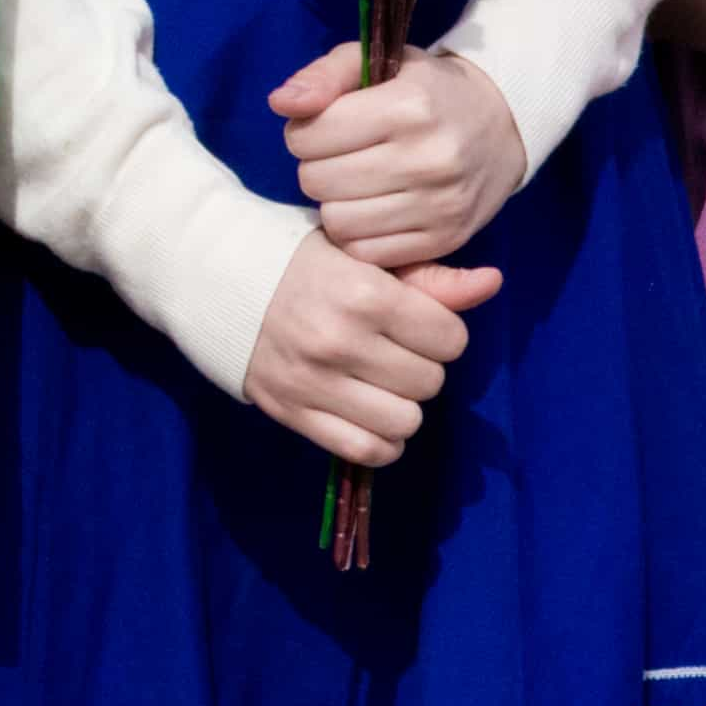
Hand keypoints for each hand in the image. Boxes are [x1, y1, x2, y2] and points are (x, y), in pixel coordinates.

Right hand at [242, 231, 501, 468]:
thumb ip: (429, 276)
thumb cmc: (298, 262)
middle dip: (420, 367)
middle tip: (391, 350)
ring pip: (404, 421)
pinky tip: (370, 417)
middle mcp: (340, 341)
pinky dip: (381, 441)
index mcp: (364, 295)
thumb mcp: (361, 256)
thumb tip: (492, 283)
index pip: (450, 339)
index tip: (415, 323)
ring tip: (379, 383)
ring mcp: (313, 381)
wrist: (213, 277)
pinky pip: (365, 449)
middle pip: (430, 382)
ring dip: (401, 405)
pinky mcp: (292, 411)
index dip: (440, 332)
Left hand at [270, 45, 525, 266]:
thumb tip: (281, 102)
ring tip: (354, 182)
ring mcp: (440, 204)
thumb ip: (323, 75)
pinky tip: (371, 208)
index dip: (304, 131)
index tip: (325, 127)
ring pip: (337, 221)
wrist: (501, 126)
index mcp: (409, 108)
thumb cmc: (425, 90)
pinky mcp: (446, 239)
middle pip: (317, 181)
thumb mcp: (379, 63)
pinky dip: (357, 233)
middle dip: (316, 166)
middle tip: (339, 156)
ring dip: (334, 202)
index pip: (309, 136)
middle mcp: (429, 159)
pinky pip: (365, 251)